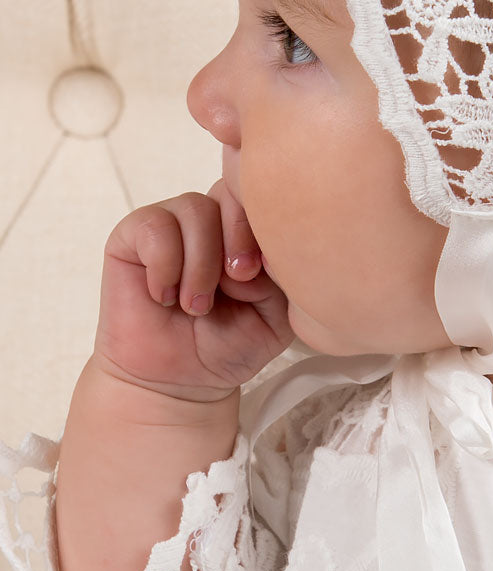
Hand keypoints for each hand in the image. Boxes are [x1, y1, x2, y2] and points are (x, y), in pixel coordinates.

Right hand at [93, 181, 293, 402]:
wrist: (179, 381)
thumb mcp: (278, 312)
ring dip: (201, 261)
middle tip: (236, 282)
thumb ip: (282, 273)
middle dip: (237, 235)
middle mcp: (212, 217)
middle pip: (229, 189)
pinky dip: (165, 264)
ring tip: (198, 305)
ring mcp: (172, 223)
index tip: (260, 271)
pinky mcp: (131, 237)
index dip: (265, 221)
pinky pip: (153, 225)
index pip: (262, 190)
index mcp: (248, 226)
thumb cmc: (231, 343)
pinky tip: (166, 296)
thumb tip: (263, 247)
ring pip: (195, 207)